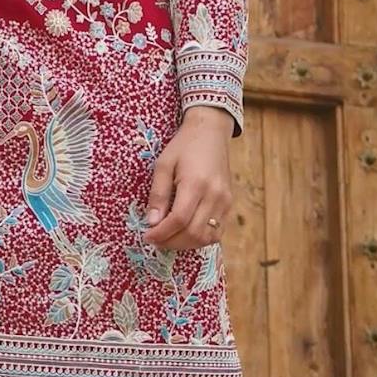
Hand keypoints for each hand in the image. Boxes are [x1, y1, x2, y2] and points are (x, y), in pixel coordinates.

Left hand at [142, 107, 233, 249]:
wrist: (211, 132)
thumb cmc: (184, 146)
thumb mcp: (164, 164)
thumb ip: (158, 194)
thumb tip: (152, 222)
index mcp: (196, 183)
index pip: (179, 220)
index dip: (162, 233)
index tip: (147, 236)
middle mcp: (214, 195)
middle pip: (193, 233)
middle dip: (171, 242)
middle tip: (155, 239)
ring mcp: (225, 201)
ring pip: (206, 237)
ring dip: (185, 244)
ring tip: (168, 238)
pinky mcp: (229, 204)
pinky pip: (217, 232)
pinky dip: (200, 238)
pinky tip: (185, 233)